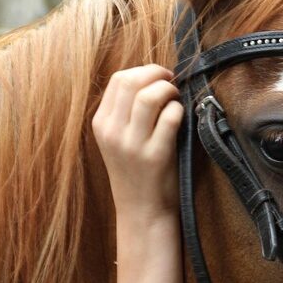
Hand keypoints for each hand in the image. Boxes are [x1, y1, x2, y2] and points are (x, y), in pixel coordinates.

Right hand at [92, 64, 182, 221]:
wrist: (142, 211)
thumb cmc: (137, 173)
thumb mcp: (119, 141)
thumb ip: (127, 113)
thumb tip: (152, 80)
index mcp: (101, 123)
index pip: (118, 80)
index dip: (143, 71)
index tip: (160, 76)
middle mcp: (112, 131)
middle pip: (131, 82)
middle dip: (156, 74)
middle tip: (172, 82)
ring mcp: (132, 144)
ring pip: (149, 96)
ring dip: (169, 90)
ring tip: (176, 98)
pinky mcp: (155, 156)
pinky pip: (169, 118)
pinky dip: (178, 110)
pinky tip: (181, 117)